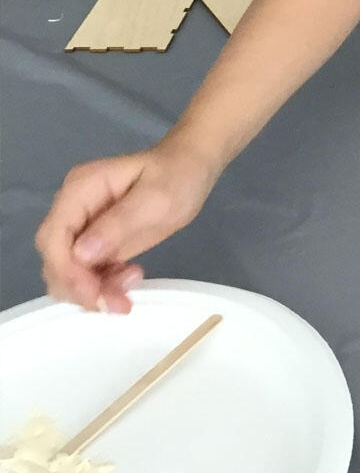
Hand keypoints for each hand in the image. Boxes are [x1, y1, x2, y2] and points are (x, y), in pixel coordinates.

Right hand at [35, 143, 216, 313]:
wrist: (191, 169)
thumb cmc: (177, 175)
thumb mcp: (156, 198)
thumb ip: (119, 224)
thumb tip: (81, 254)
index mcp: (80, 190)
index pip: (54, 236)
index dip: (66, 270)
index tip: (93, 293)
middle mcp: (75, 209)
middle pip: (56, 258)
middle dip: (80, 287)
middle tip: (117, 303)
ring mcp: (85, 227)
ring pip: (70, 271)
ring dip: (93, 290)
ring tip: (129, 290)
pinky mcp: (98, 242)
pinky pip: (88, 272)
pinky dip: (103, 284)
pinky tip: (130, 279)